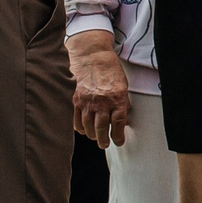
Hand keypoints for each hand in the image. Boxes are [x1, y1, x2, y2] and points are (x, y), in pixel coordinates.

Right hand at [68, 31, 133, 147]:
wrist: (94, 58)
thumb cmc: (111, 72)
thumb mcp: (123, 87)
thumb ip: (123, 104)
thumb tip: (123, 121)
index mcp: (117, 98)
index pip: (118, 122)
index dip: (118, 135)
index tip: (119, 141)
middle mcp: (102, 101)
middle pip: (102, 127)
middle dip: (104, 140)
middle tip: (105, 144)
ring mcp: (88, 101)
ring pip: (88, 125)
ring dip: (92, 135)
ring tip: (96, 138)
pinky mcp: (77, 100)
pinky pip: (77, 119)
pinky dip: (80, 127)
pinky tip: (84, 131)